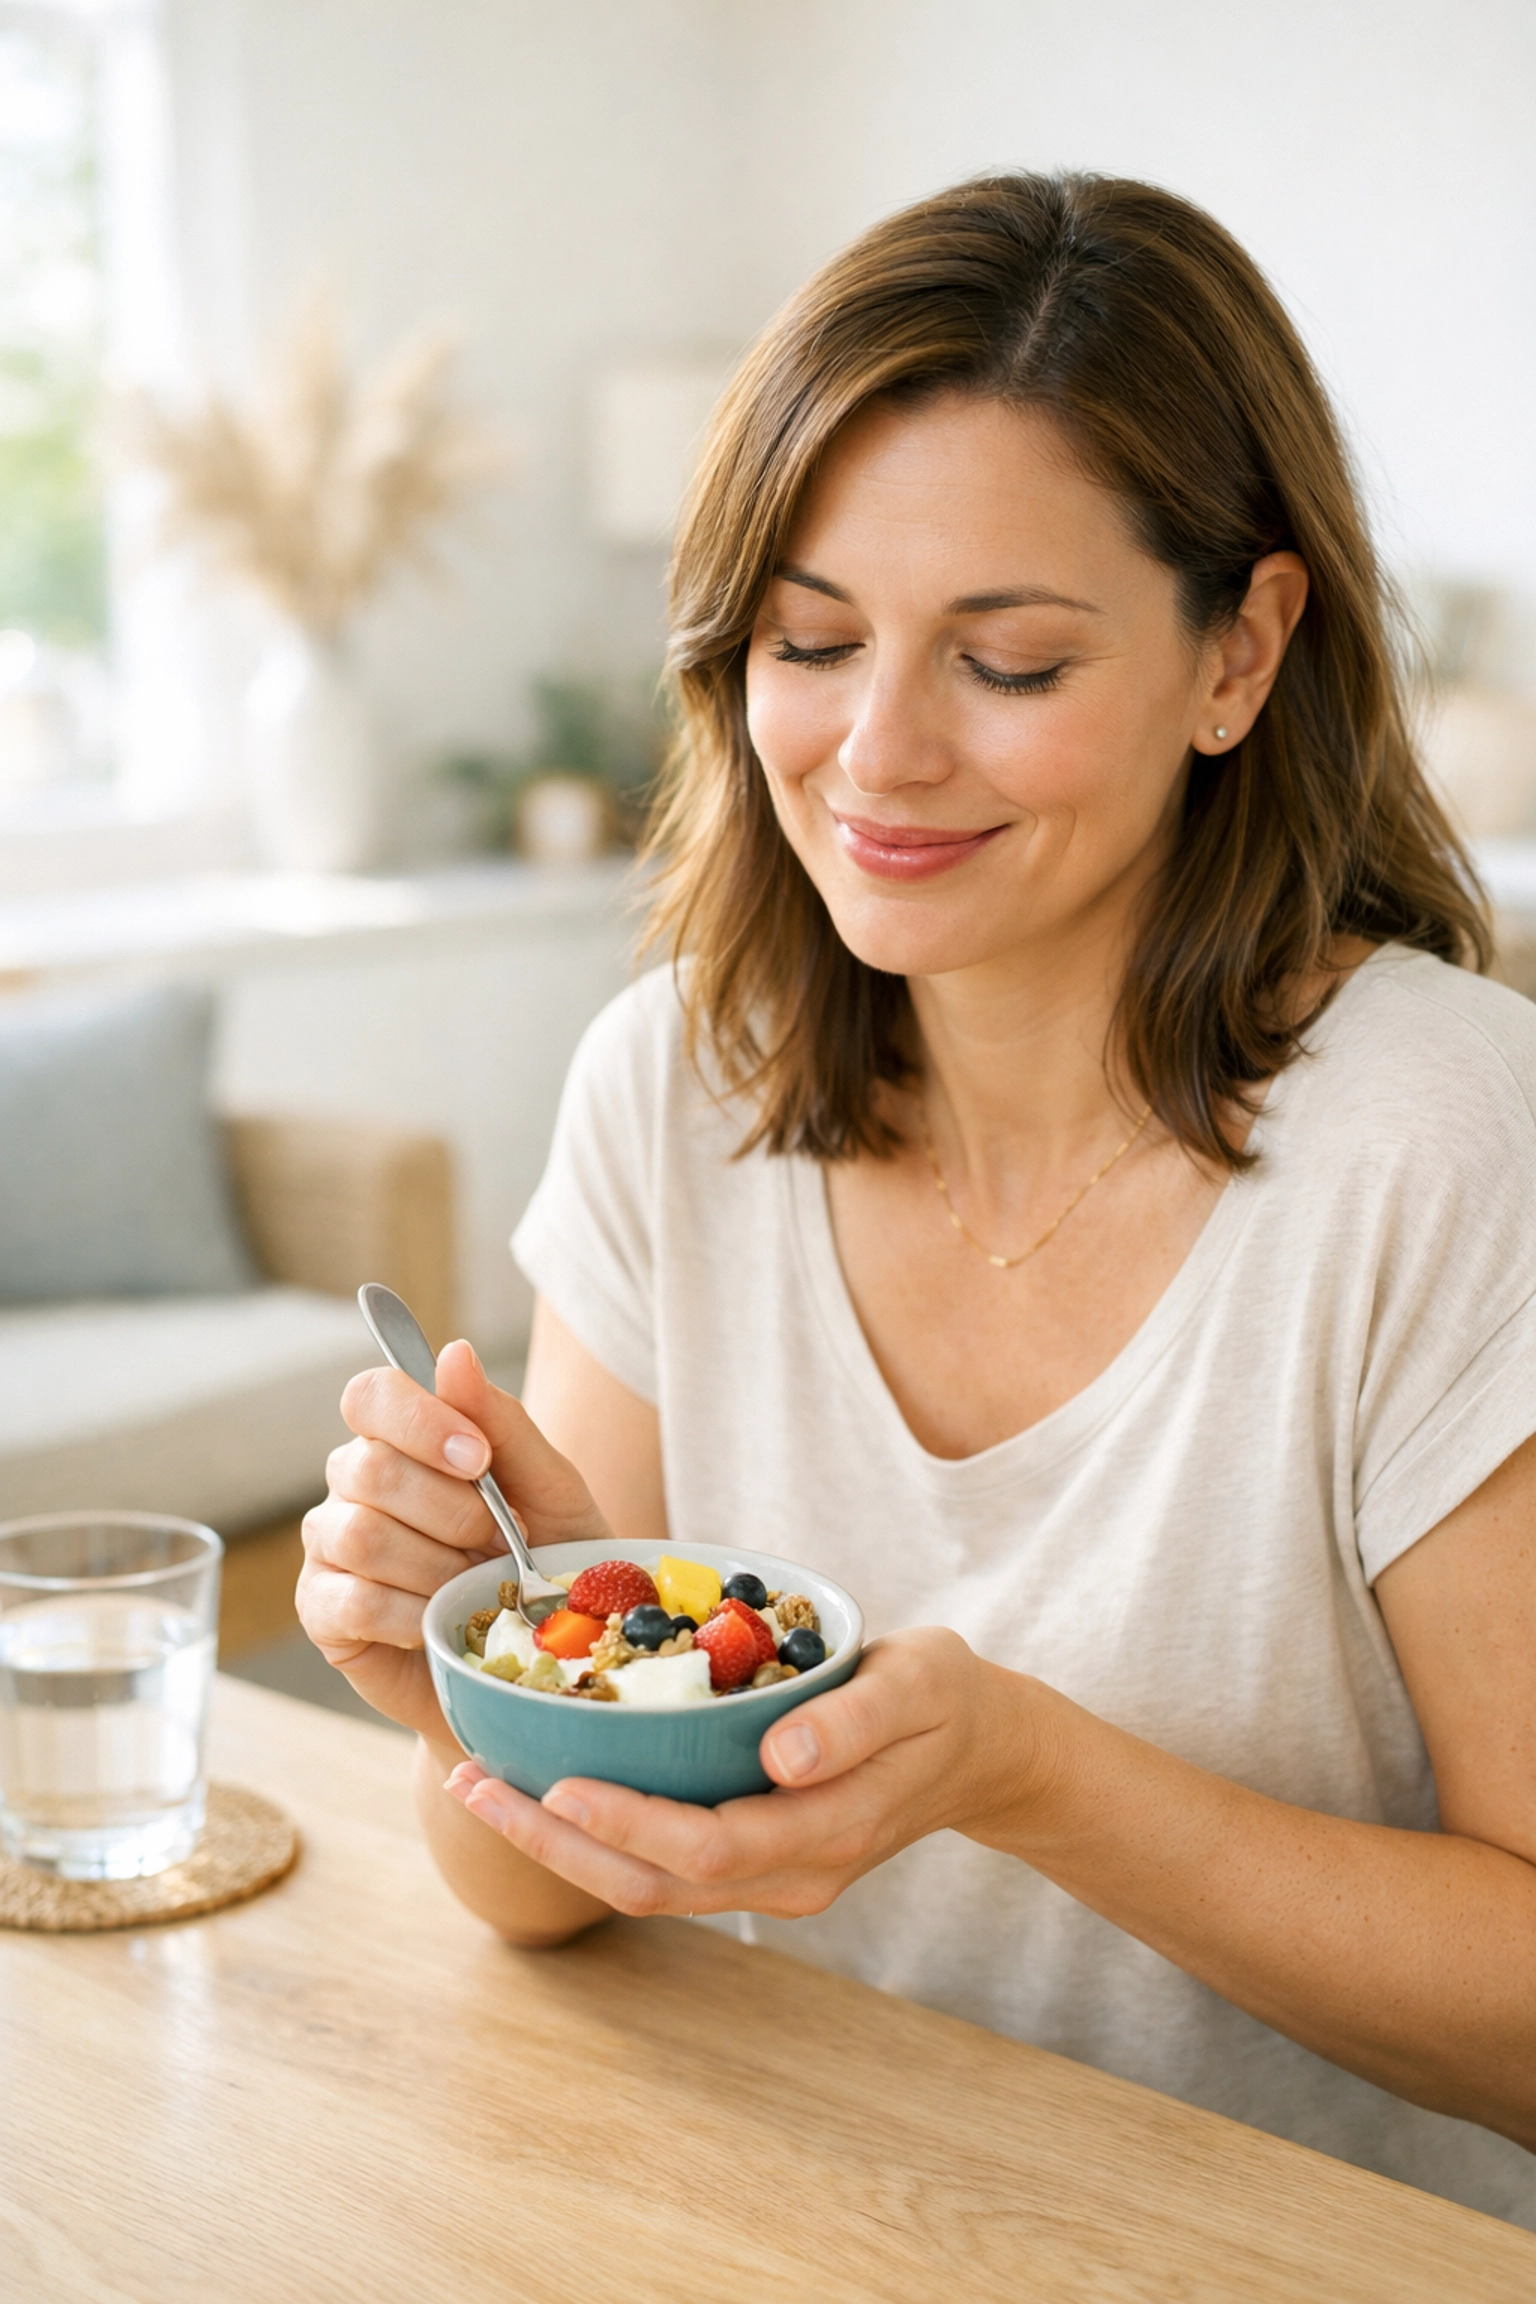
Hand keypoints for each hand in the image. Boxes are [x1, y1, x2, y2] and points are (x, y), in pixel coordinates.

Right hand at [296, 1340, 611, 1740]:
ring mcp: (331, 1548)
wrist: (545, 1662)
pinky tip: (440, 1621)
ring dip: (437, 1565)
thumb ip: (502, 1423)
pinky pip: (353, 1601)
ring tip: (476, 1585)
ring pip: (360, 1534)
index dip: (419, 1419)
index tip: (477, 1458)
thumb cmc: (548, 1562)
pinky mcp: (324, 1614)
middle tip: (498, 1540)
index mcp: (401, 1439)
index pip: (371, 1394)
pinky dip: (411, 1613)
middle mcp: (353, 1485)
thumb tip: (454, 1353)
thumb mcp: (550, 1489)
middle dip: (451, 1509)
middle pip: (369, 1467)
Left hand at [442, 1628, 1034, 1915]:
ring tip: (476, 1785)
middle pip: (652, 1883)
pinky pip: (657, 1863)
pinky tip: (538, 1788)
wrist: (980, 1748)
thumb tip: (780, 1756)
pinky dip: (590, 1834)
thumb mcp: (920, 1685)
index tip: (555, 1785)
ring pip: (643, 1886)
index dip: (627, 1823)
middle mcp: (789, 1874)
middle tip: (469, 1781)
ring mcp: (767, 1876)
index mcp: (827, 1834)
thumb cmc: (945, 1699)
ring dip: (554, 1844)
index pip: (708, 1845)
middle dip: (552, 1840)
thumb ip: (855, 1721)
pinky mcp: (749, 1857)